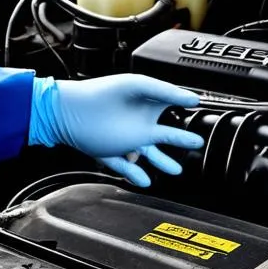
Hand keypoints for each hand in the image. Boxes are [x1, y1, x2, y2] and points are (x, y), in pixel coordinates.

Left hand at [28, 74, 204, 186]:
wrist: (67, 112)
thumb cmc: (100, 94)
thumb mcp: (139, 87)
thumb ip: (167, 93)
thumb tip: (194, 99)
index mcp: (146, 104)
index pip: (170, 106)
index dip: (184, 108)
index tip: (200, 112)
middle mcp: (137, 123)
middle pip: (164, 136)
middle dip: (180, 142)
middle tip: (196, 144)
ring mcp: (123, 139)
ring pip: (147, 154)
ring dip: (162, 163)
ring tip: (176, 171)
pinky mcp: (108, 153)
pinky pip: (125, 166)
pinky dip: (134, 174)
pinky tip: (145, 181)